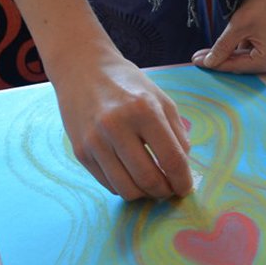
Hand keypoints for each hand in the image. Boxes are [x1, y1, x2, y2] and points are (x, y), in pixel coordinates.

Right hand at [54, 57, 192, 200]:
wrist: (82, 69)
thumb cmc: (127, 84)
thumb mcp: (160, 100)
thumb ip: (177, 134)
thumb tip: (182, 169)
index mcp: (144, 110)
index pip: (171, 159)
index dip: (182, 181)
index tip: (185, 188)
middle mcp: (116, 126)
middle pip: (149, 179)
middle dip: (165, 192)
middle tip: (169, 190)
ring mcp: (95, 141)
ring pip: (127, 189)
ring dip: (145, 195)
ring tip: (151, 186)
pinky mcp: (81, 152)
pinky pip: (108, 184)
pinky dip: (125, 187)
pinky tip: (131, 176)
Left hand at [192, 0, 265, 73]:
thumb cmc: (264, 1)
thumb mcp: (238, 25)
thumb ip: (222, 47)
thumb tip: (207, 63)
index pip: (237, 66)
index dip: (215, 64)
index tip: (196, 62)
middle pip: (243, 65)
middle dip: (222, 59)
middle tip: (198, 58)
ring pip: (247, 59)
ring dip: (229, 54)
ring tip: (207, 52)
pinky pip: (255, 52)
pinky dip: (240, 48)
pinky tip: (225, 44)